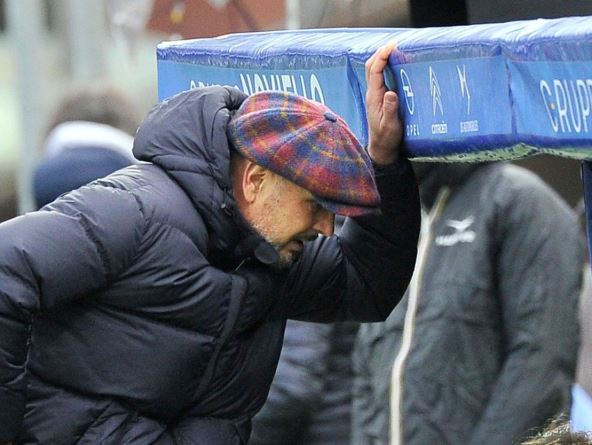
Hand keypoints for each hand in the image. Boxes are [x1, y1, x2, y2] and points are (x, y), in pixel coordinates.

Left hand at [365, 41, 401, 164]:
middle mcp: (372, 93)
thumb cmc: (387, 138)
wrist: (381, 148)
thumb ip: (390, 110)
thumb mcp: (391, 126)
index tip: (392, 46)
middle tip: (395, 43)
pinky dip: (384, 66)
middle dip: (381, 52)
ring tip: (395, 48)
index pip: (375, 72)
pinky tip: (394, 63)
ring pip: (374, 70)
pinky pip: (379, 76)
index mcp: (374, 97)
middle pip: (371, 66)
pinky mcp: (379, 97)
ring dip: (382, 57)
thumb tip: (391, 92)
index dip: (382, 57)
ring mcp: (375, 94)